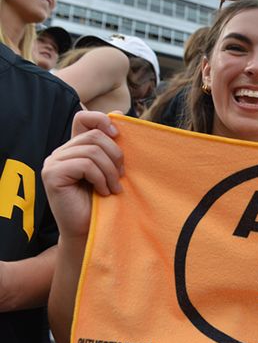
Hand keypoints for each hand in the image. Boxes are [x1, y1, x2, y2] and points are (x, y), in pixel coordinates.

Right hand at [42, 111, 123, 244]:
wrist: (91, 230)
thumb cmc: (104, 201)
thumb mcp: (112, 167)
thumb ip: (112, 144)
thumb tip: (118, 112)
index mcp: (74, 147)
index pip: (83, 117)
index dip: (102, 120)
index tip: (118, 135)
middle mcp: (60, 152)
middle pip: (95, 136)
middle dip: (115, 156)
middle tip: (121, 177)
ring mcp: (53, 162)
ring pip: (92, 151)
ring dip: (110, 172)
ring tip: (114, 188)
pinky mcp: (52, 174)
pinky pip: (85, 165)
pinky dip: (100, 179)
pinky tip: (103, 192)